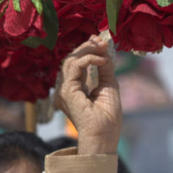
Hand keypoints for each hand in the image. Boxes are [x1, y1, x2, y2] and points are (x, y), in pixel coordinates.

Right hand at [55, 35, 121, 154]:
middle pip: (70, 59)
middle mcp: (65, 88)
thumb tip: (103, 50)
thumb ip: (103, 68)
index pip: (75, 63)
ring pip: (70, 60)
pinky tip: (101, 61)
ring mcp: (63, 90)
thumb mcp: (108, 84)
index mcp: (73, 88)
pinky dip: (89, 59)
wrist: (104, 132)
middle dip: (86, 46)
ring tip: (103, 48)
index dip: (86, 50)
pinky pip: (74, 66)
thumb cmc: (107, 115)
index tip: (99, 40)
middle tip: (102, 41)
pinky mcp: (66, 90)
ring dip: (88, 50)